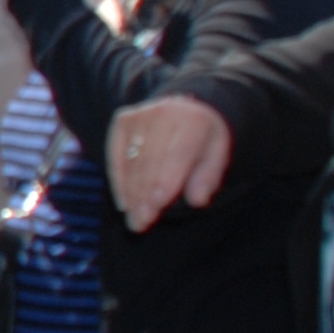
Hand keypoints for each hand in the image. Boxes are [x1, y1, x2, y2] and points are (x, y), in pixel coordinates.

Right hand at [108, 95, 232, 231]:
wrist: (187, 108)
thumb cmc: (203, 140)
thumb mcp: (217, 156)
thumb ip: (208, 177)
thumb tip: (198, 200)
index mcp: (195, 121)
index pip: (176, 154)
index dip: (165, 181)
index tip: (156, 206)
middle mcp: (165, 113)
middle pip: (150, 160)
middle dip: (144, 195)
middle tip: (141, 223)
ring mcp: (140, 115)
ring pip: (132, 161)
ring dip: (131, 193)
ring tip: (133, 219)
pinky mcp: (123, 120)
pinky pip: (116, 155)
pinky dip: (119, 180)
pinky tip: (124, 202)